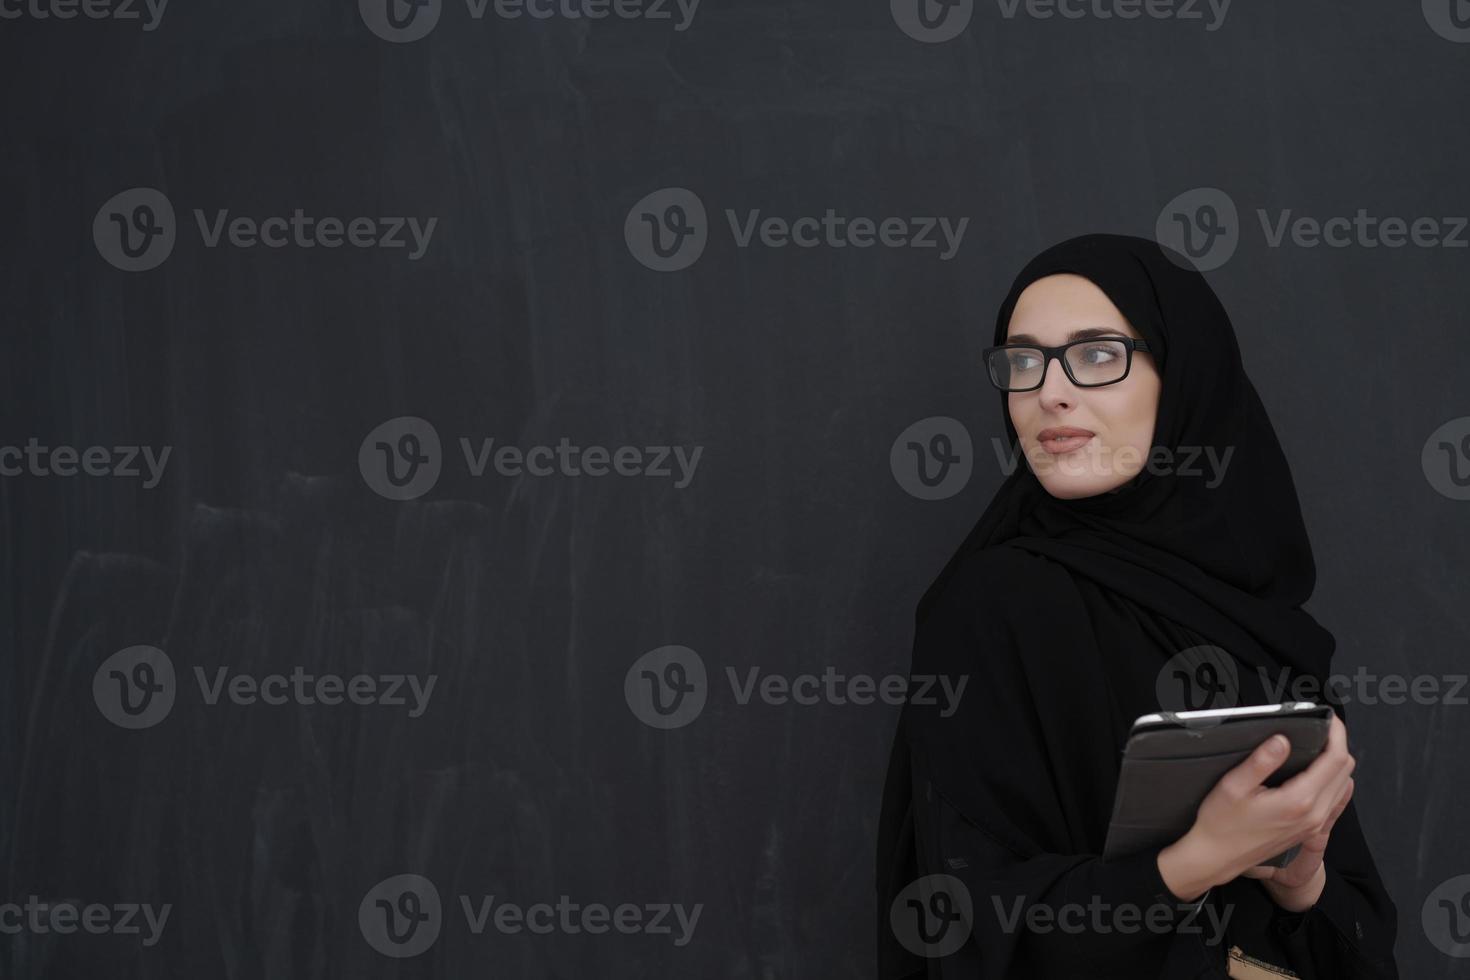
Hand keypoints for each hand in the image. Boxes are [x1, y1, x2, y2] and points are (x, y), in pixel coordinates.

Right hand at [1166, 713, 1355, 899]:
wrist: (1217, 857)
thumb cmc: (1221, 823)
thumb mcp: (1233, 786)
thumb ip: (1261, 761)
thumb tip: (1282, 740)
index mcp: (1298, 801)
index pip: (1334, 760)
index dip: (1337, 734)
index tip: (1328, 719)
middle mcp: (1313, 815)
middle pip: (1344, 771)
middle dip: (1338, 744)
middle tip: (1320, 727)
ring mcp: (1314, 825)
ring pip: (1343, 785)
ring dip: (1336, 762)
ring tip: (1316, 745)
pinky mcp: (1309, 830)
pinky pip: (1334, 800)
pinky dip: (1333, 780)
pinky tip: (1315, 771)